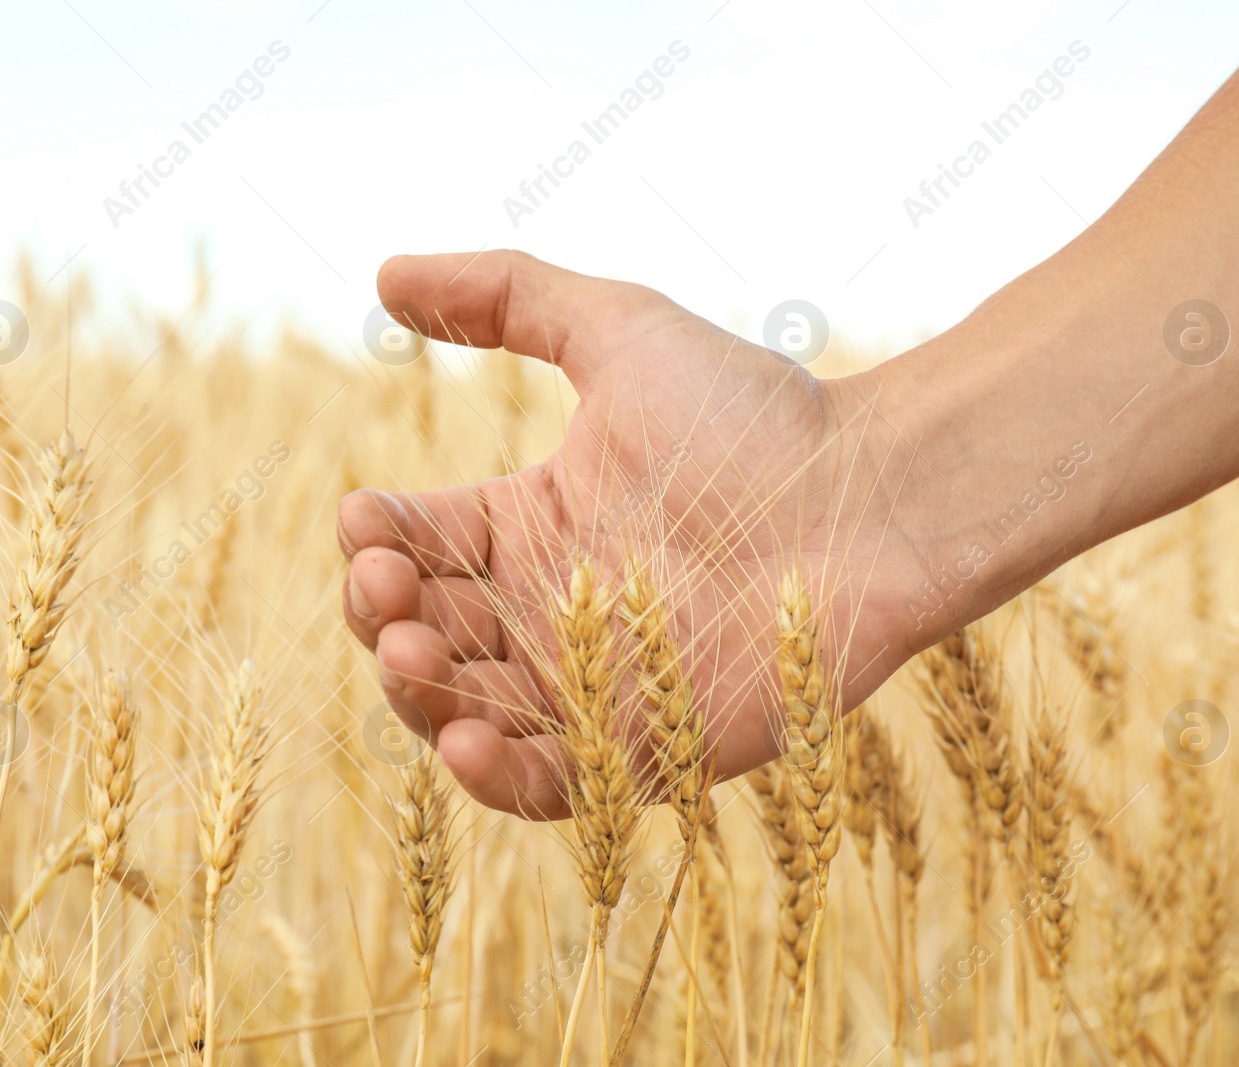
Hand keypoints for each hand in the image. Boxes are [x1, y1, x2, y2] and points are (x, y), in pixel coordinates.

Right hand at [339, 251, 941, 818]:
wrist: (873, 498)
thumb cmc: (756, 414)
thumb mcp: (619, 330)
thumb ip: (505, 294)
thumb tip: (384, 273)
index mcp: (534, 521)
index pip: (418, 542)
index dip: (376, 538)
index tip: (365, 517)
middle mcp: (550, 609)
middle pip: (425, 632)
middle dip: (382, 616)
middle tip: (385, 590)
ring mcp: (593, 688)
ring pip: (467, 711)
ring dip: (418, 694)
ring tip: (411, 654)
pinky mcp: (645, 752)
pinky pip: (548, 784)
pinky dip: (495, 774)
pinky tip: (463, 736)